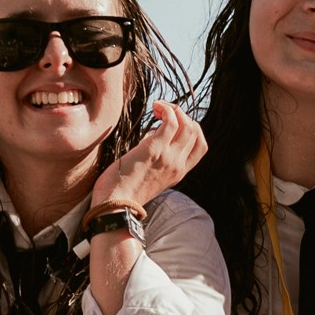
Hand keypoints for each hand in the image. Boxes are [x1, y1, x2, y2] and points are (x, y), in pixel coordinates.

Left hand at [90, 99, 205, 212]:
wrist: (114, 207)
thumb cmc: (124, 192)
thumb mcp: (150, 178)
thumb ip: (157, 160)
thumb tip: (153, 136)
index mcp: (178, 173)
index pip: (200, 146)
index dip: (191, 128)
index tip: (174, 123)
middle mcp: (178, 165)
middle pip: (195, 131)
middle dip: (182, 114)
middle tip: (162, 112)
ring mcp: (168, 157)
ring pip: (187, 124)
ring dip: (174, 109)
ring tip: (158, 107)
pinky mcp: (154, 149)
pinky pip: (170, 122)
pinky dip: (166, 109)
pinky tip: (155, 107)